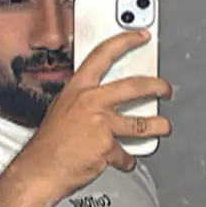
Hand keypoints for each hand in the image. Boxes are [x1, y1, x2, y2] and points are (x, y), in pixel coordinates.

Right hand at [20, 28, 171, 198]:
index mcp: (78, 88)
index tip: (141, 36)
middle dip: (156, 86)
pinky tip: (125, 161)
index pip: (103, 54)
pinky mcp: (108, 147)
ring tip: (163, 127)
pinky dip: (127, 160)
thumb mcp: (61, 109)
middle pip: (134, 86)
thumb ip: (83, 101)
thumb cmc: (48, 144)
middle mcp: (91, 101)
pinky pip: (126, 155)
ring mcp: (101, 124)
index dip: (125, 41)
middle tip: (165, 88)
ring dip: (158, 126)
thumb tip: (101, 101)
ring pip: (141, 123)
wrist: (40, 170)